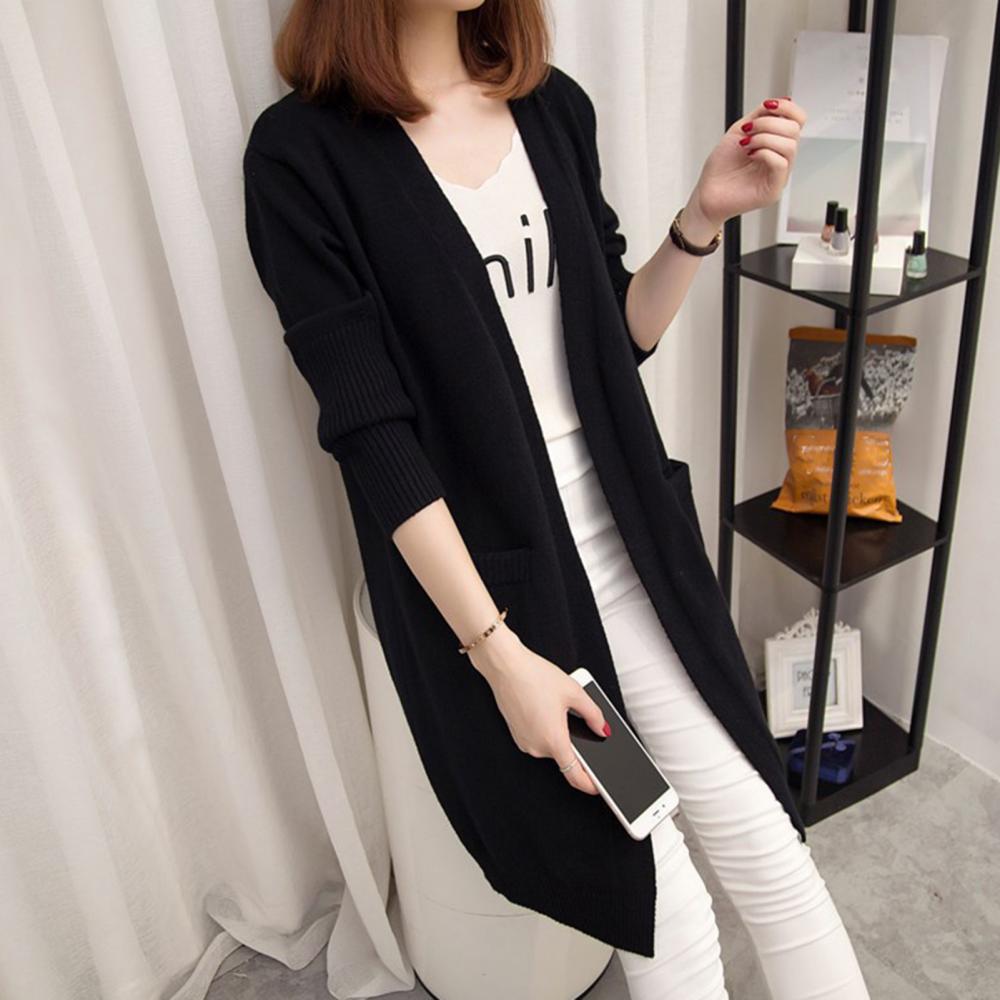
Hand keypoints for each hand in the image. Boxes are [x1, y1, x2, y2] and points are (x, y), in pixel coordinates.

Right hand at [469, 625, 609, 794]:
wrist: (505, 667)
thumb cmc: (535, 676)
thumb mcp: (574, 692)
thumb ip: (594, 715)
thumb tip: (603, 729)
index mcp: (553, 740)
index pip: (575, 776)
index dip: (590, 784)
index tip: (600, 786)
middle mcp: (536, 747)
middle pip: (564, 756)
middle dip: (576, 744)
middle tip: (580, 720)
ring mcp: (524, 742)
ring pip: (551, 746)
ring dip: (560, 734)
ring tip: (560, 707)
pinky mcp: (517, 734)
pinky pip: (539, 738)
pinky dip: (547, 729)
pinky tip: (547, 707)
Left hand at [688, 96, 806, 229]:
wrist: (706, 193)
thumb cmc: (720, 168)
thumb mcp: (739, 131)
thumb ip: (760, 115)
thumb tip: (781, 101)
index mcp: (776, 144)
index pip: (798, 120)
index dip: (787, 108)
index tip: (768, 105)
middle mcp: (781, 159)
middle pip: (794, 130)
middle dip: (768, 123)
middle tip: (748, 130)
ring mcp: (779, 175)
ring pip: (789, 145)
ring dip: (764, 138)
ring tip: (746, 144)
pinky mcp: (773, 190)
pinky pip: (781, 163)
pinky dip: (764, 153)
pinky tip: (750, 155)